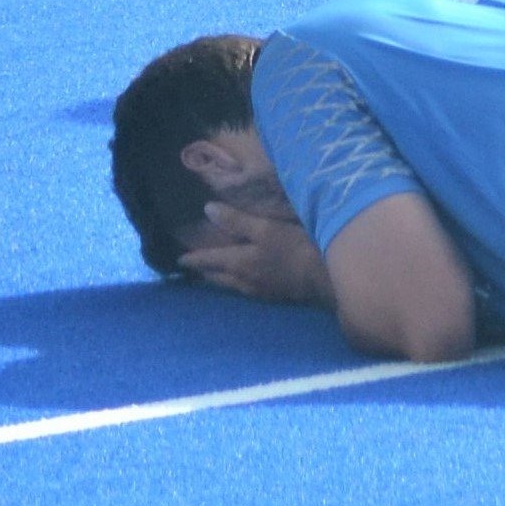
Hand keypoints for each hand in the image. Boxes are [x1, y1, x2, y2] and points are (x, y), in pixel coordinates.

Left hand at [180, 203, 333, 306]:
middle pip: (217, 277)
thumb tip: (208, 210)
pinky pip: (246, 290)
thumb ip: (238, 221)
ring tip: (214, 275)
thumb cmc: (295, 247)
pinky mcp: (274, 296)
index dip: (194, 258)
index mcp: (238, 263)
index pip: (209, 260)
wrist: (325, 278)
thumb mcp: (267, 229)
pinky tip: (244, 282)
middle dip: (204, 272)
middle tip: (194, 267)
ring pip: (231, 286)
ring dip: (220, 280)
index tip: (179, 259)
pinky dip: (237, 284)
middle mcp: (243, 281)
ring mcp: (259, 291)